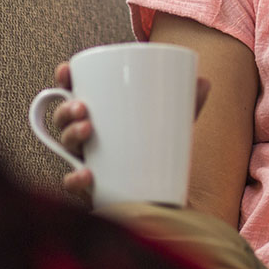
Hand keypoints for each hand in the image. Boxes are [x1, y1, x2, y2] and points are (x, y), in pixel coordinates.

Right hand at [49, 62, 211, 198]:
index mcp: (102, 115)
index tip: (65, 70)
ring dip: (71, 134)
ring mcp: (88, 163)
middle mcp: (88, 139)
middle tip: (83, 106)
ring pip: (66, 147)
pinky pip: (75, 185)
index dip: (64, 80)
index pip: (74, 93)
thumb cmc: (162, 151)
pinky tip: (86, 173)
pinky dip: (76, 179)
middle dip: (66, 109)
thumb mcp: (175, 123)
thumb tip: (205, 81)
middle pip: (65, 120)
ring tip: (88, 128)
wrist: (166, 198)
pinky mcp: (93, 190)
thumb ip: (189, 102)